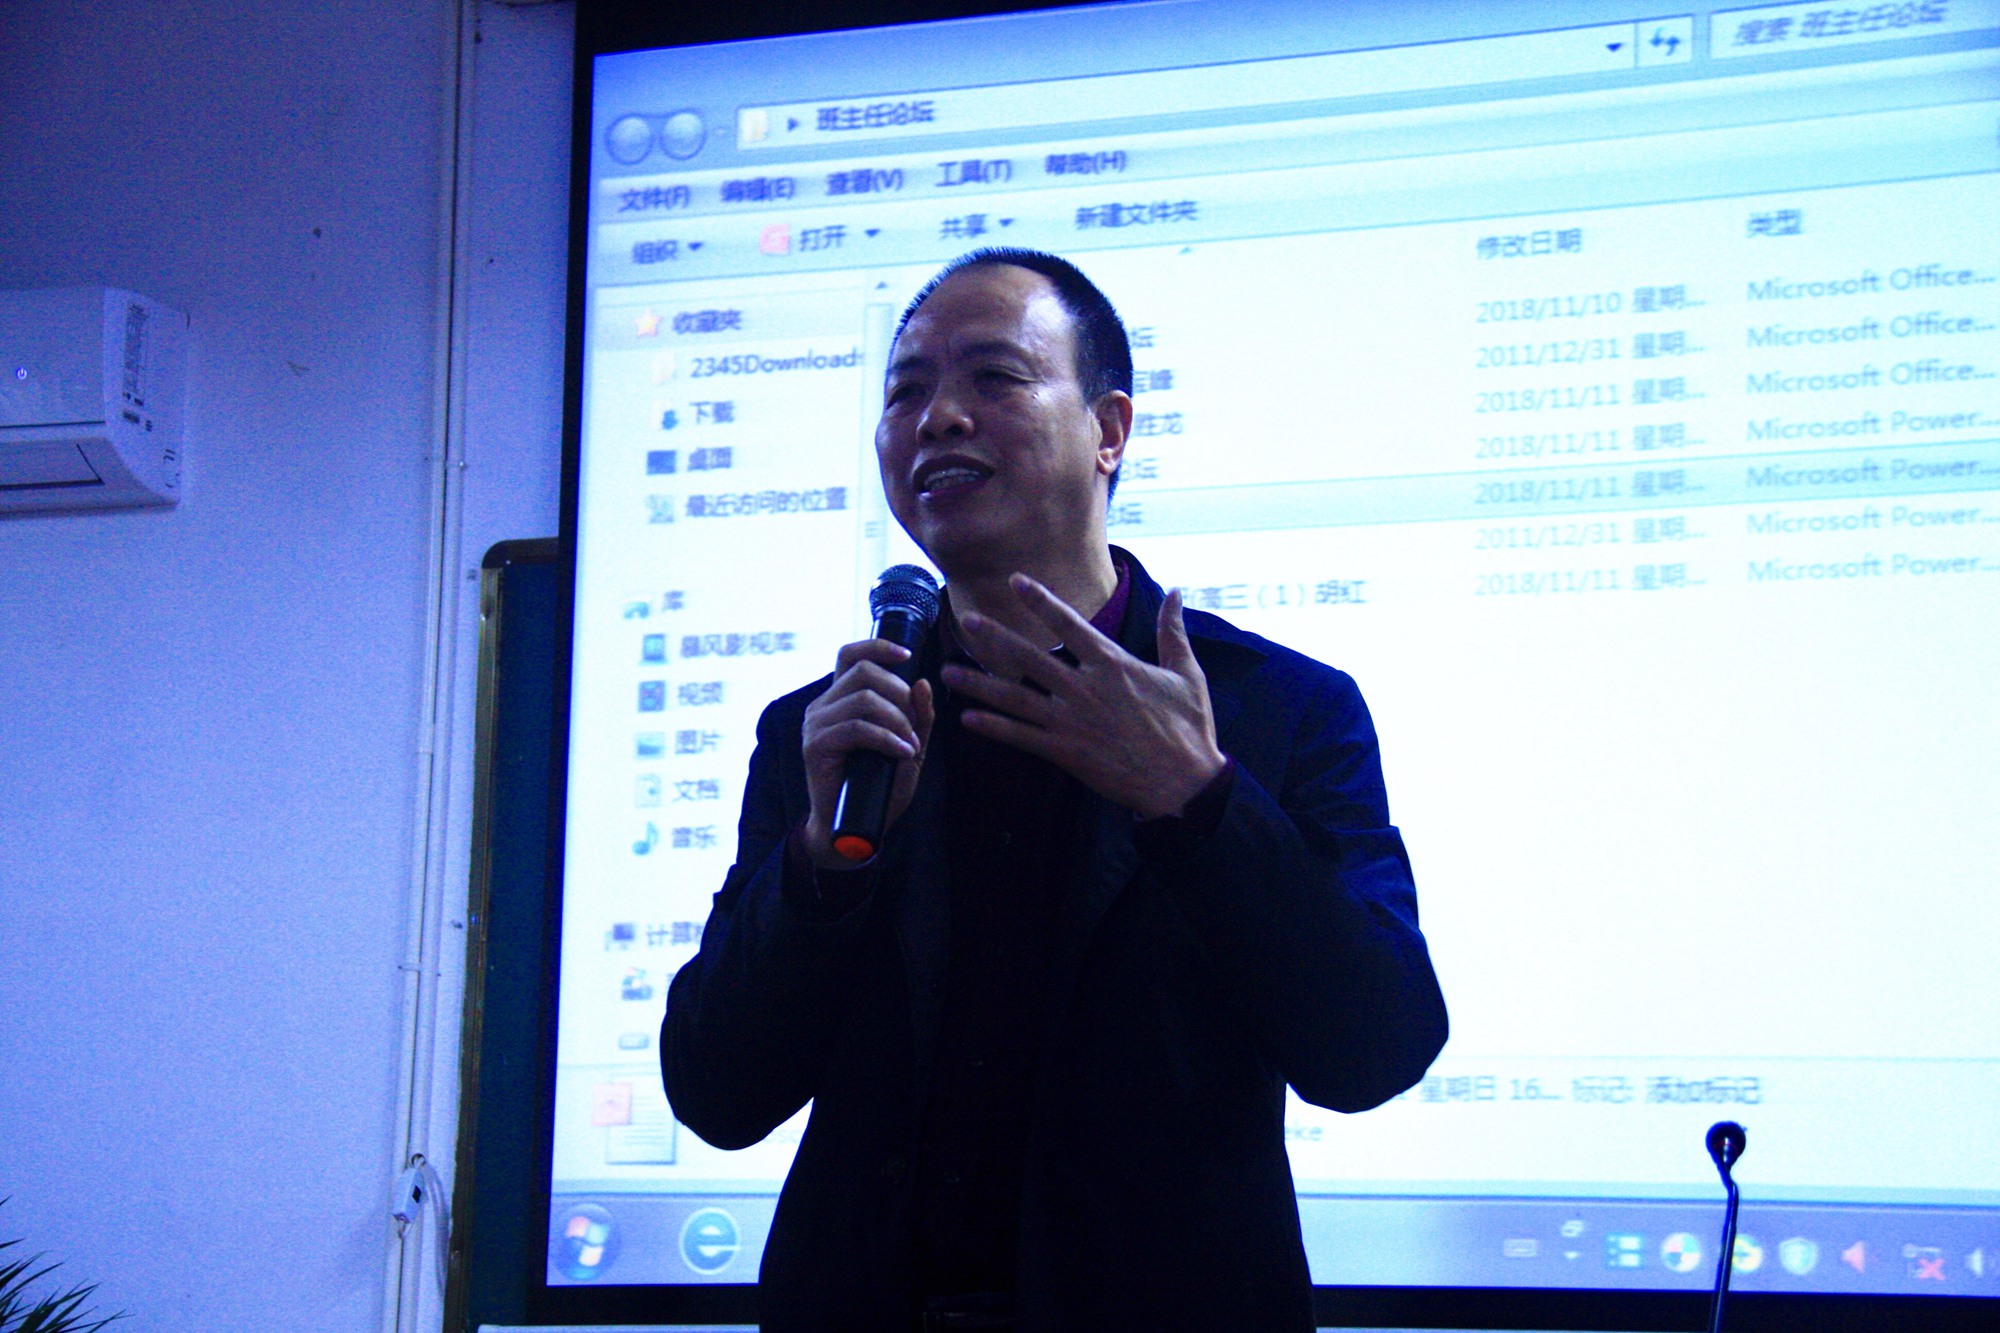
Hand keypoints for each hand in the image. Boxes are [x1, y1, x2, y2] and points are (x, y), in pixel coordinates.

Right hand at [800, 639, 935, 867]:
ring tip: (910, 745)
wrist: (853, 827)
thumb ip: (918, 716)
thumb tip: (923, 682)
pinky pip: (857, 728)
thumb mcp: (908, 746)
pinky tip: (902, 752)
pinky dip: (887, 738)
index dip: (877, 646)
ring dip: (897, 720)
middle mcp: (822, 706)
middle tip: (913, 723)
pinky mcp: (815, 746)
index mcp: (839, 699)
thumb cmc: (879, 786)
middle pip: (862, 671)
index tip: (908, 654)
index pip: (850, 654)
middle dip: (898, 691)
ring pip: (863, 699)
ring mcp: (815, 725)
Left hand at [946, 575, 1225, 819]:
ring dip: (979, 683)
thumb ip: (1173, 632)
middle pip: (1029, 657)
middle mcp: (1085, 688)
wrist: (1183, 785)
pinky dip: (993, 728)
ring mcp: (1071, 721)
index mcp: (1113, 664)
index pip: (1069, 624)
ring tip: (947, 671)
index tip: (1015, 582)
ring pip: (1015, 697)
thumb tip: (1175, 591)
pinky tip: (967, 719)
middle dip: (994, 637)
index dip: (1040, 601)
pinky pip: (1021, 737)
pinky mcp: (1066, 752)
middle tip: (965, 620)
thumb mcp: (1187, 674)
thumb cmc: (1189, 729)